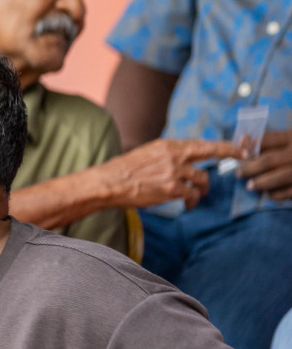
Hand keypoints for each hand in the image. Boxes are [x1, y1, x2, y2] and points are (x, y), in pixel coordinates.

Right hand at [95, 138, 239, 208]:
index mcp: (168, 145)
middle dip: (229, 159)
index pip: (203, 143)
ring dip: (202, 189)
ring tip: (196, 197)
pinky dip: (192, 200)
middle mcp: (175, 156)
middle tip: (240, 164)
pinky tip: (188, 204)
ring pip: (202, 179)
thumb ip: (166, 155)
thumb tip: (180, 161)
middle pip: (211, 155)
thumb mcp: (146, 154)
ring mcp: (174, 172)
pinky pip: (191, 195)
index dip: (225, 146)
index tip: (240, 149)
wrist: (107, 183)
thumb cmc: (122, 171)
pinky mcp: (171, 189)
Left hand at [241, 131, 291, 200]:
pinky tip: (269, 195)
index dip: (248, 147)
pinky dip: (278, 194)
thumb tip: (244, 141)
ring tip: (250, 186)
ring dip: (262, 183)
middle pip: (269, 160)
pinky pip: (291, 191)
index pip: (266, 140)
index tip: (237, 153)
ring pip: (280, 177)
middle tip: (238, 174)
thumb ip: (273, 139)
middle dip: (250, 168)